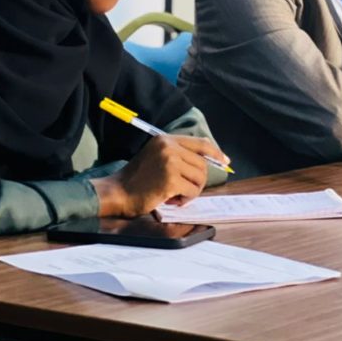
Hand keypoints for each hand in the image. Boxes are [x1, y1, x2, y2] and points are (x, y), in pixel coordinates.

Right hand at [91, 135, 228, 217]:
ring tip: (176, 195)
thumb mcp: (157, 157)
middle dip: (198, 180)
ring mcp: (170, 163)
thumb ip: (179, 155)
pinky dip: (186, 199)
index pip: (201, 143)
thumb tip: (211, 159)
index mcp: (166, 139)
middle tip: (183, 190)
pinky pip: (192, 191)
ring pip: (200, 178)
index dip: (216, 153)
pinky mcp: (170, 180)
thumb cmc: (137, 179)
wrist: (116, 193)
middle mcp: (169, 147)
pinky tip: (172, 200)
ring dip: (192, 190)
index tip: (225, 161)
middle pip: (202, 164)